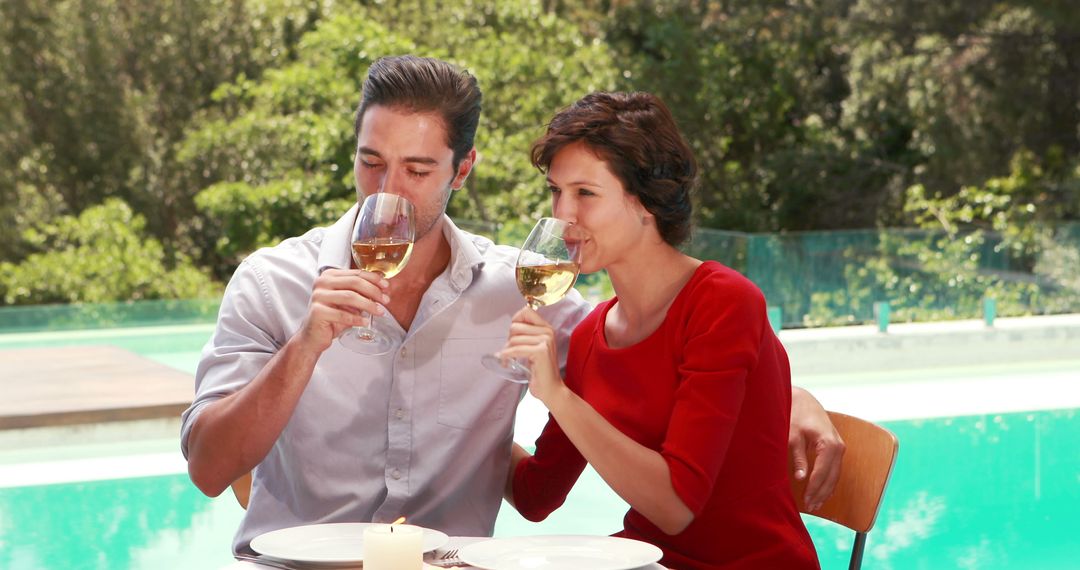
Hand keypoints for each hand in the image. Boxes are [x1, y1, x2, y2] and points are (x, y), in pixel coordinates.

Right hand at [293, 268, 388, 353]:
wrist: (314, 336)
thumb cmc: (333, 317)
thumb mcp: (348, 302)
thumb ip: (361, 293)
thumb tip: (383, 289)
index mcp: (329, 276)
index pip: (356, 273)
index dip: (374, 279)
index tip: (386, 286)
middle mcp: (322, 282)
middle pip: (354, 282)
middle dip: (374, 291)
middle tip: (386, 300)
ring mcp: (318, 296)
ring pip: (349, 297)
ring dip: (368, 305)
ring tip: (380, 312)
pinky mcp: (318, 311)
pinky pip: (342, 314)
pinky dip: (357, 319)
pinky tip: (366, 322)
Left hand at [496, 305, 563, 403]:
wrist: (551, 389)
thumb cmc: (540, 370)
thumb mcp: (535, 347)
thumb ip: (527, 335)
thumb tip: (511, 326)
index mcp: (547, 328)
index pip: (526, 311)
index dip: (515, 320)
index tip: (512, 334)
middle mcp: (548, 332)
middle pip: (516, 326)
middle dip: (508, 339)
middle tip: (509, 351)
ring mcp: (545, 341)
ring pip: (514, 339)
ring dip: (506, 350)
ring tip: (507, 359)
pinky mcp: (541, 351)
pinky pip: (516, 349)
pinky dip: (507, 355)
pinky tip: (505, 361)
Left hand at [789, 387, 843, 510]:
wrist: (804, 401)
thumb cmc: (796, 416)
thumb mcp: (793, 436)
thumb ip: (798, 457)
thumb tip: (801, 478)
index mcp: (829, 444)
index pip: (822, 473)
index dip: (814, 488)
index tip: (807, 501)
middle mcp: (839, 447)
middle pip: (832, 477)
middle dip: (821, 493)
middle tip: (811, 507)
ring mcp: (840, 447)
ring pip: (836, 475)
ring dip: (826, 490)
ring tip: (816, 504)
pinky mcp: (837, 448)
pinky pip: (835, 469)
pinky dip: (829, 481)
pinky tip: (822, 492)